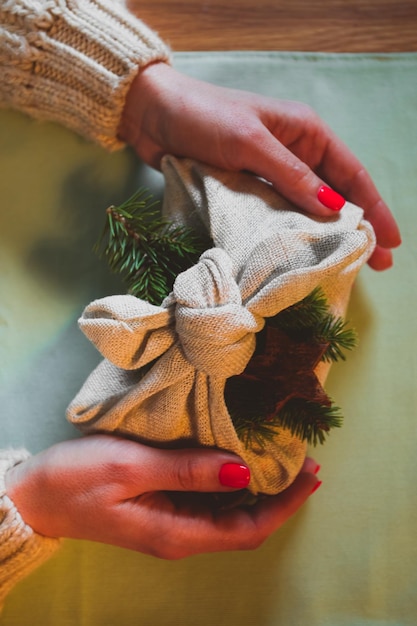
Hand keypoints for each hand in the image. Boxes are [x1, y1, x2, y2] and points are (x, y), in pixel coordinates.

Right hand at [5, 435, 319, 557]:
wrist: (34, 496)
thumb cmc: (75, 479)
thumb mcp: (130, 467)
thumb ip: (187, 470)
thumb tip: (243, 473)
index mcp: (177, 532)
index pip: (248, 528)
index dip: (285, 504)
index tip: (311, 475)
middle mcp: (180, 536)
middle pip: (245, 523)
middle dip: (280, 496)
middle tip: (307, 462)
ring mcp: (170, 523)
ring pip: (230, 513)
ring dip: (259, 489)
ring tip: (283, 458)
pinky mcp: (161, 508)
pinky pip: (210, 501)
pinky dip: (233, 483)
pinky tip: (239, 460)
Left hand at [118, 62, 400, 270]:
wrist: (152, 115)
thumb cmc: (204, 117)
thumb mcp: (252, 142)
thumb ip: (291, 176)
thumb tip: (332, 210)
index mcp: (305, 133)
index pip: (350, 174)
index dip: (374, 207)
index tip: (390, 240)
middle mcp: (293, 154)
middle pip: (334, 196)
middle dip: (355, 228)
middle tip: (376, 263)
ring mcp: (269, 175)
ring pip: (306, 210)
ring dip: (323, 236)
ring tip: (342, 266)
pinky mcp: (246, 190)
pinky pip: (276, 216)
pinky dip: (290, 235)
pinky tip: (299, 255)